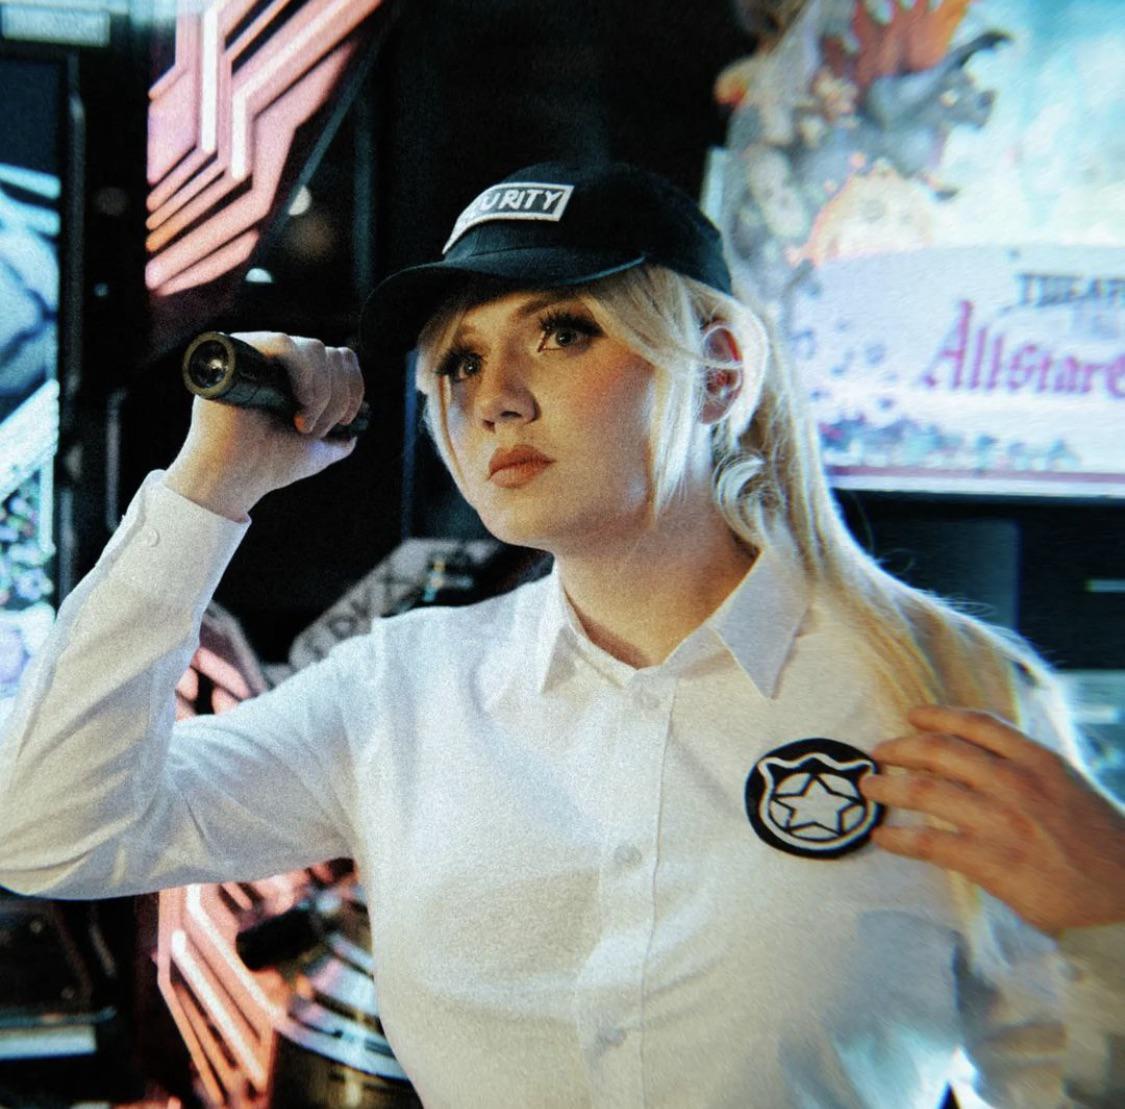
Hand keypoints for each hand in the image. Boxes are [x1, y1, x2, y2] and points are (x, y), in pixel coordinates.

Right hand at [165, 332, 364, 520]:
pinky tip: (299, 402)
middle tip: (317, 430)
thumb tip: (353, 435)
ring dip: (322, 392)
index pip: (340, 358)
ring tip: (303, 423)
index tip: (345, 421)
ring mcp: (259, 355)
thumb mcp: (316, 453)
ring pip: (315, 348)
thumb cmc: (270, 466)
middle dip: (338, 397)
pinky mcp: (240, 353)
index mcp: (296, 379)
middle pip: (332, 353)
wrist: (237, 477)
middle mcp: (278, 362)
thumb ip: (337, 442)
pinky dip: (305, 373)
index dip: (354, 386)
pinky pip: (285, 343)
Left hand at [860, 704, 1124, 934]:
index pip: (977, 724)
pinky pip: (930, 844)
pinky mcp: (993, 863)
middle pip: (940, 751)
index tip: (912, 715)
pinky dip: (898, 839)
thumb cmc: (1101, 843)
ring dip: (888, 787)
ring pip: (925, 790)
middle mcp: (1017, 783)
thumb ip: (1026, 766)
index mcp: (1039, 760)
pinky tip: (882, 838)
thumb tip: (977, 754)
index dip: (937, 716)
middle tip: (878, 752)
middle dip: (900, 747)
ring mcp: (1003, 822)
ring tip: (869, 788)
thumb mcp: (1070, 786)